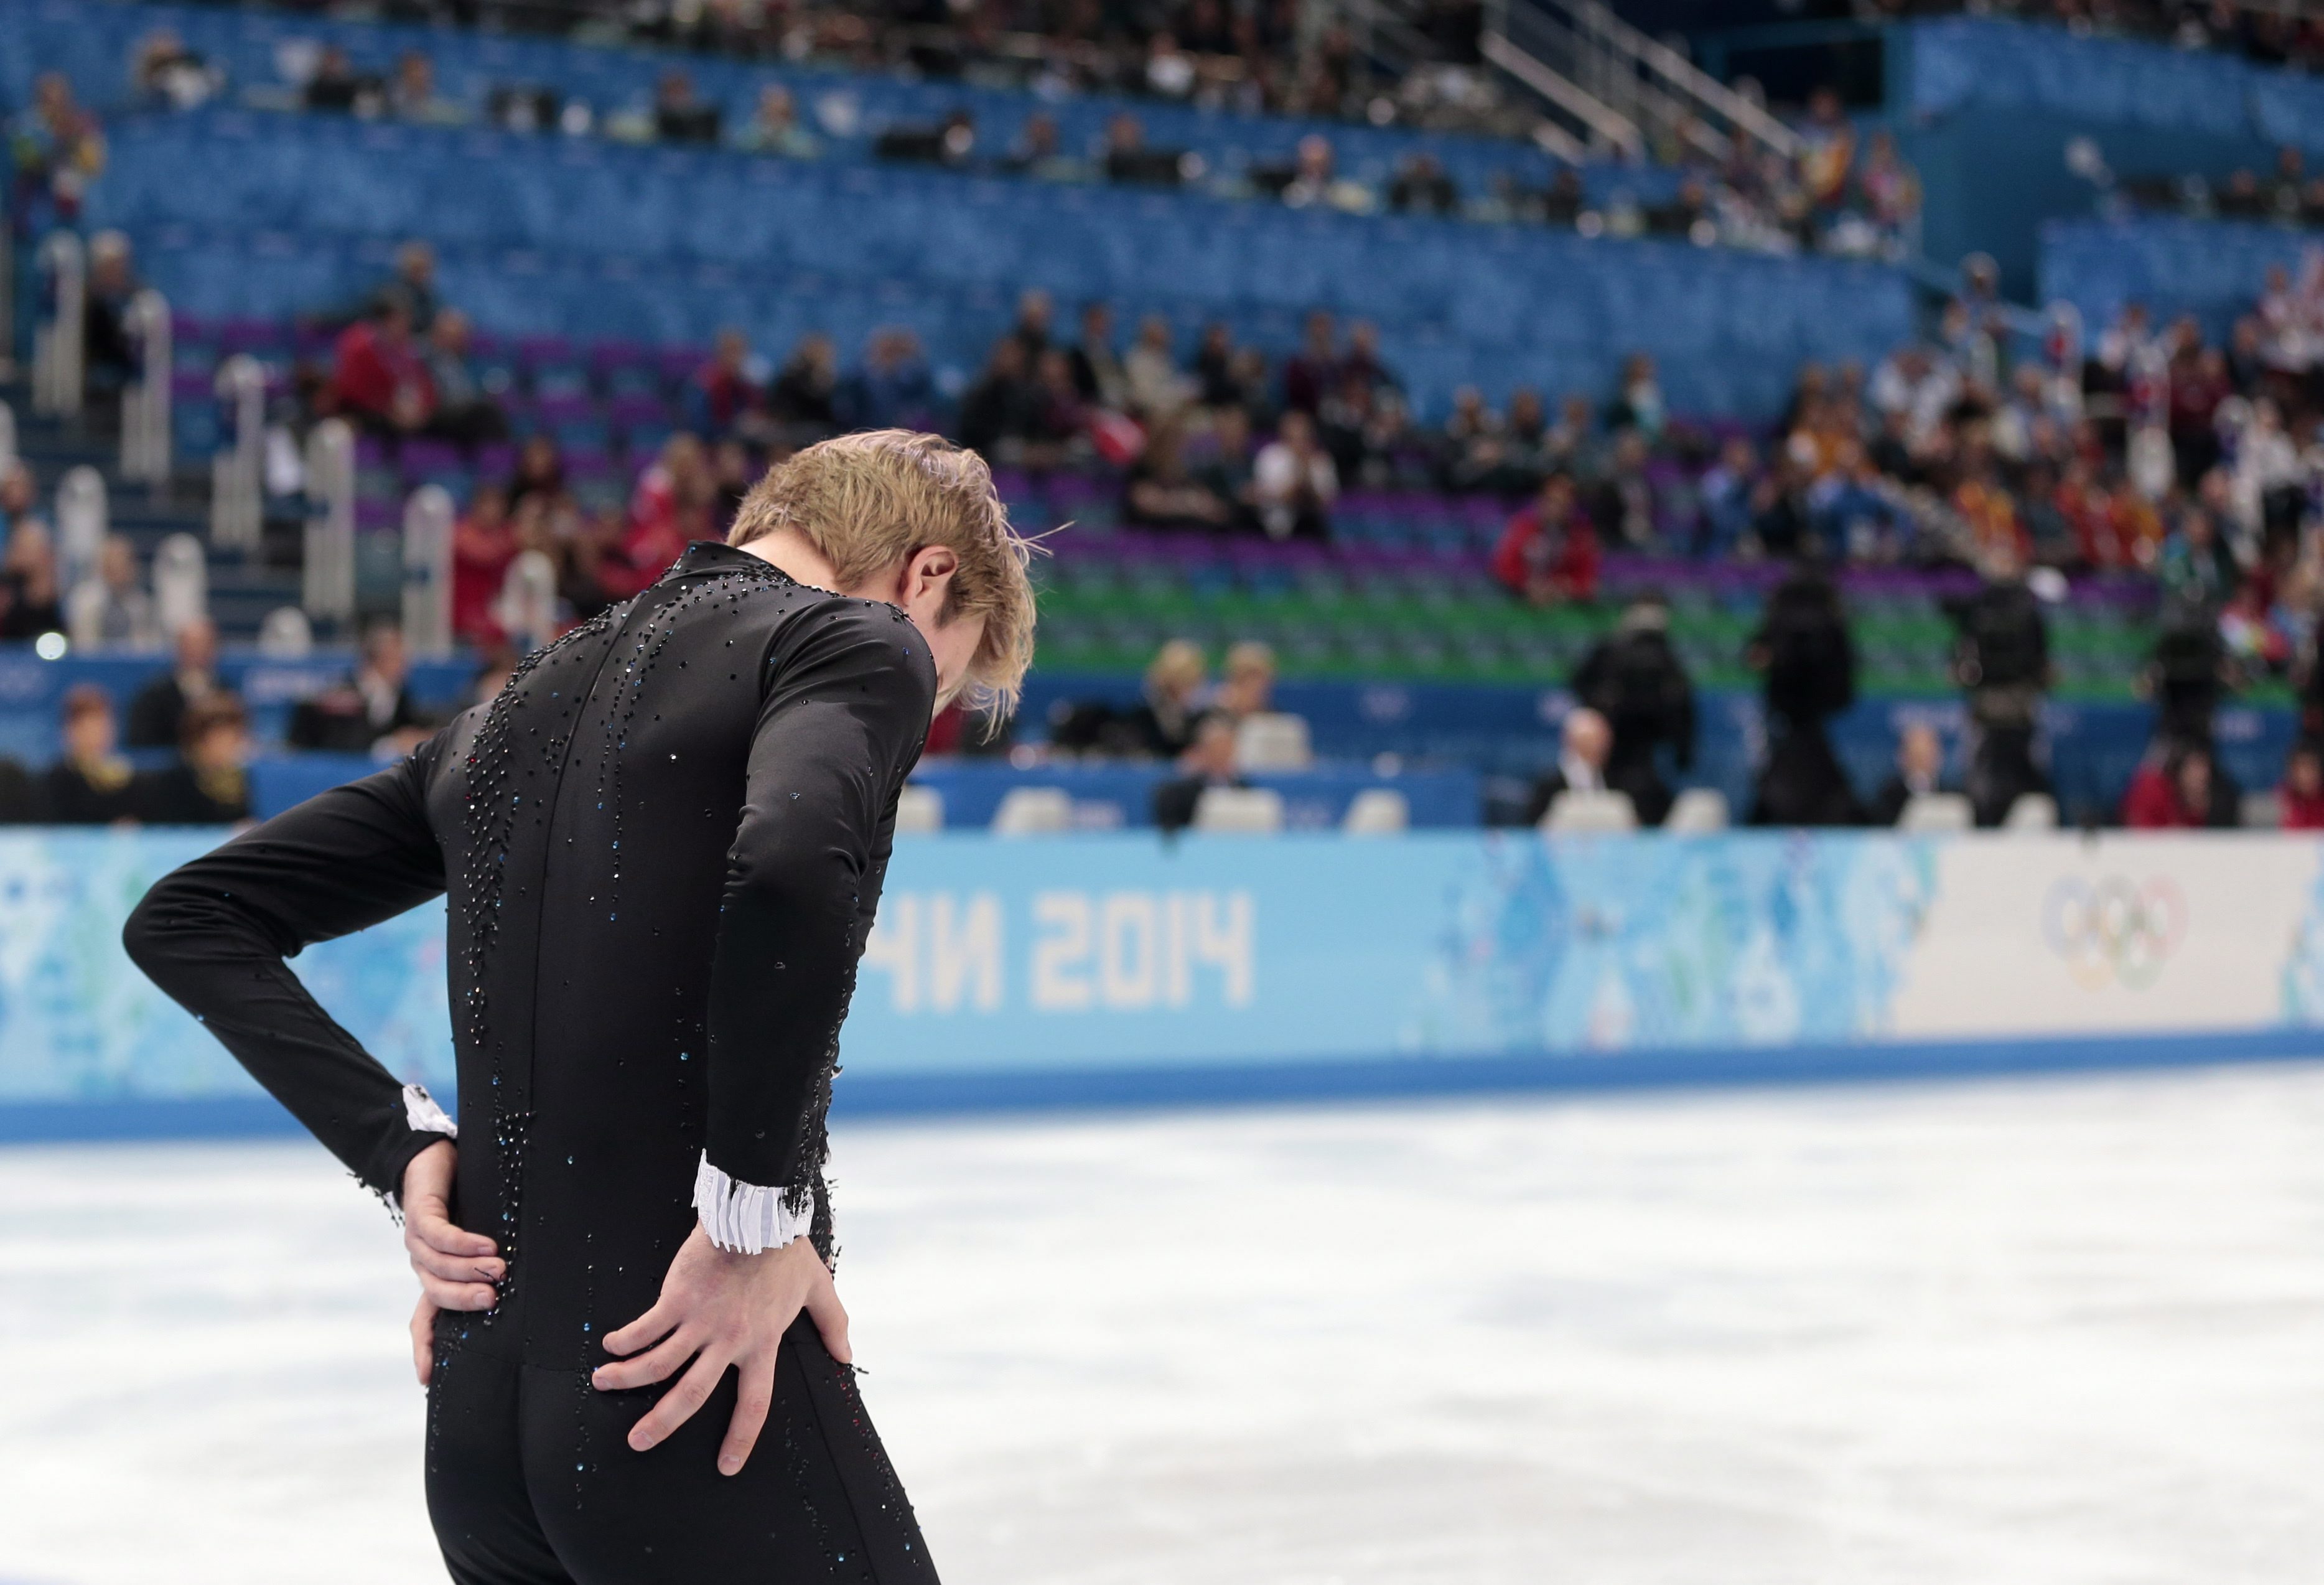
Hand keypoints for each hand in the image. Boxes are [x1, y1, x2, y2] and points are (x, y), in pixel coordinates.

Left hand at [400, 1139, 500, 1386]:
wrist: (433, 1158)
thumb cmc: (467, 1201)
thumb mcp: (482, 1243)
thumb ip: (492, 1268)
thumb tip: (527, 1290)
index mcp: (435, 1277)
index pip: (426, 1320)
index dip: (425, 1348)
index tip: (428, 1381)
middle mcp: (423, 1264)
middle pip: (436, 1296)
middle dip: (464, 1300)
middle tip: (493, 1298)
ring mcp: (417, 1241)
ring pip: (438, 1267)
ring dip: (469, 1269)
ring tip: (499, 1266)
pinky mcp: (420, 1214)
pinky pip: (439, 1235)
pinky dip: (463, 1242)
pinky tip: (487, 1243)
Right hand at [592, 1226, 849, 1475]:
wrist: (757, 1217)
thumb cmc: (786, 1252)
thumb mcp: (818, 1289)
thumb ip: (834, 1324)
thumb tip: (846, 1355)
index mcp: (762, 1344)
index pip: (754, 1403)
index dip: (741, 1437)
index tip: (727, 1466)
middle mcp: (728, 1341)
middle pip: (691, 1394)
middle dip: (662, 1423)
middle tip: (637, 1443)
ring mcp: (699, 1321)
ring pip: (658, 1363)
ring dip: (627, 1378)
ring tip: (603, 1384)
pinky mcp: (677, 1298)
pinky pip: (645, 1327)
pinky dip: (625, 1340)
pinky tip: (610, 1346)